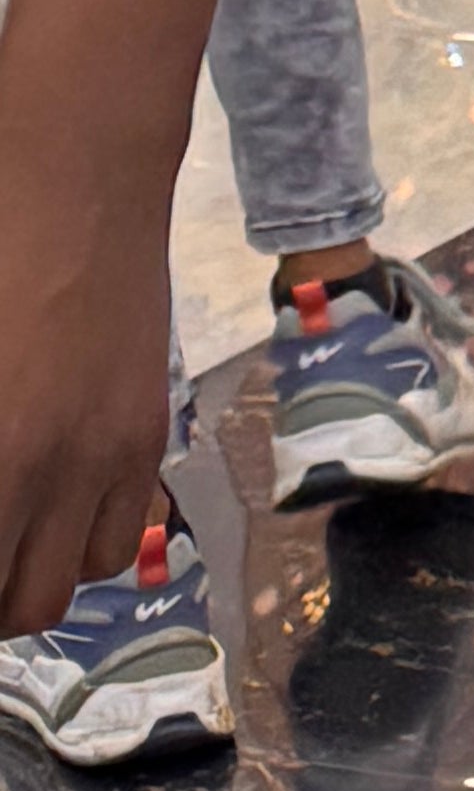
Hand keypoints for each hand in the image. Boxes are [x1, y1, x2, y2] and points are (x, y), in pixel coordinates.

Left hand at [0, 161, 171, 632]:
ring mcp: (100, 460)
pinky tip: (53, 506)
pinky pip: (123, 542)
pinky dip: (84, 546)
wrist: (75, 182)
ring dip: (25, 581)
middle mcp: (37, 473)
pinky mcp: (143, 436)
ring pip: (63, 590)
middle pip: (11, 608)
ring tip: (3, 541)